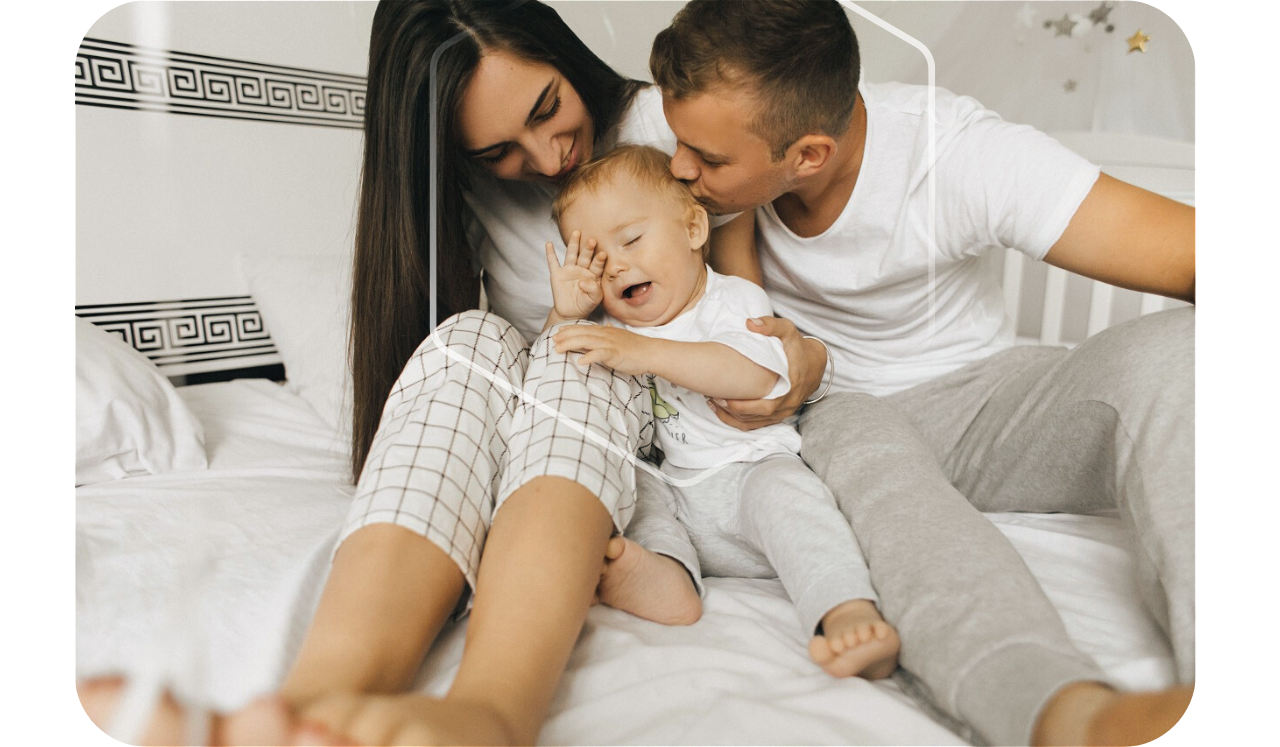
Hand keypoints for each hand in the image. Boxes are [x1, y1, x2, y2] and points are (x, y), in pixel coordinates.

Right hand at [546, 230, 605, 320]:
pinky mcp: (557, 274)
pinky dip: (550, 253)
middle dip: (588, 249)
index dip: (599, 260)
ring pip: (571, 254)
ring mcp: (569, 270)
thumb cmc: (586, 304)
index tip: (603, 254)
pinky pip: (553, 262)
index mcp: (593, 274)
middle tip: (592, 240)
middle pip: (585, 256)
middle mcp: (581, 269)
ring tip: (576, 233)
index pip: (597, 265)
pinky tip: (549, 244)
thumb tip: (582, 281)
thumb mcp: (594, 299)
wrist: (571, 313)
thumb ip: (593, 290)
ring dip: (574, 244)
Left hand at [553, 324, 654, 375]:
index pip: (585, 328)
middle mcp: (606, 335)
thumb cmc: (637, 348)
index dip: (570, 329)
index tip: (558, 332)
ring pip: (587, 341)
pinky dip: (590, 357)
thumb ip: (611, 333)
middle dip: (566, 336)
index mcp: (607, 332)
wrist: (652, 352)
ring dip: (571, 344)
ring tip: (558, 349)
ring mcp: (611, 344)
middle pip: (582, 333)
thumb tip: (606, 326)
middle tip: (553, 340)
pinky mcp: (616, 354)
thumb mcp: (621, 337)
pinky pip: (601, 354)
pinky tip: (580, 361)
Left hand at [707, 316, 824, 430]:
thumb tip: (750, 323)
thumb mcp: (788, 330)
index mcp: (790, 386)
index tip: (723, 396)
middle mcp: (787, 403)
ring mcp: (783, 411)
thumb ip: (771, 325)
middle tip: (713, 400)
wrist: (814, 363)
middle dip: (733, 411)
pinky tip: (723, 411)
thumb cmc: (798, 347)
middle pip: (756, 416)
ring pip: (755, 422)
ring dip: (733, 417)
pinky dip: (739, 420)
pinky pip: (757, 424)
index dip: (743, 405)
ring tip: (713, 404)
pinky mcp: (778, 414)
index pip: (766, 404)